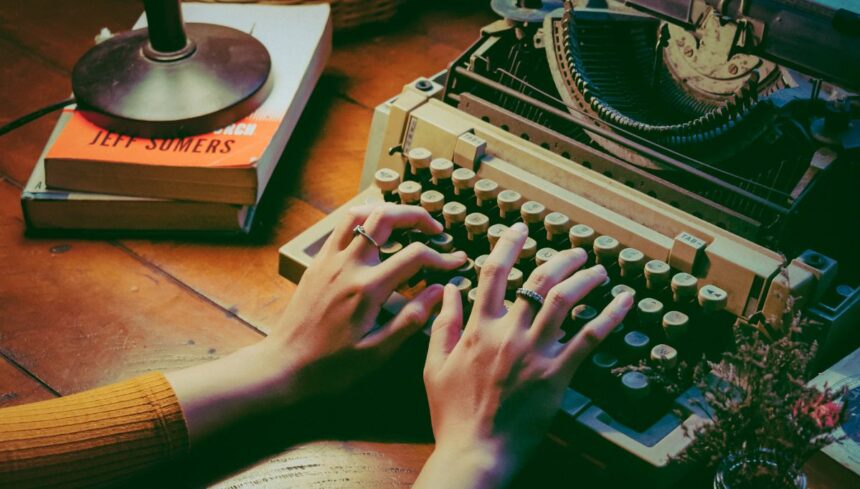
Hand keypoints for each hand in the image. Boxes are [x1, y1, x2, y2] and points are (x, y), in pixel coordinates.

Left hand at [259, 201, 466, 400]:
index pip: (414, 256)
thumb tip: (438, 291)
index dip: (442, 257)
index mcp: (367, 288)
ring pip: (359, 213)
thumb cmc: (331, 366)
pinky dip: (363, 220)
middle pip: (385, 217)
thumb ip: (411, 319)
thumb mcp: (377, 352)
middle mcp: (348, 266)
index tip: (456, 263)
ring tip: (406, 223)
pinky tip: (375, 235)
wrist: (284, 365)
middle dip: (416, 216)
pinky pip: (341, 227)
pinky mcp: (317, 263)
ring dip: (387, 211)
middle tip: (435, 230)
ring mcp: (329, 260)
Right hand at [415, 223, 633, 488]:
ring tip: (598, 268)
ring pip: (564, 301)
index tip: (521, 229)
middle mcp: (508, 333)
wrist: (474, 452)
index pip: (493, 273)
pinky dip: (609, 316)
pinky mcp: (557, 376)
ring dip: (585, 278)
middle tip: (576, 250)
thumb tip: (449, 290)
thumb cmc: (452, 412)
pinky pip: (588, 339)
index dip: (509, 245)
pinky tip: (623, 301)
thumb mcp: (434, 364)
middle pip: (538, 281)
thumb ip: (443, 324)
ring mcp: (534, 353)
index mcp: (478, 328)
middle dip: (560, 258)